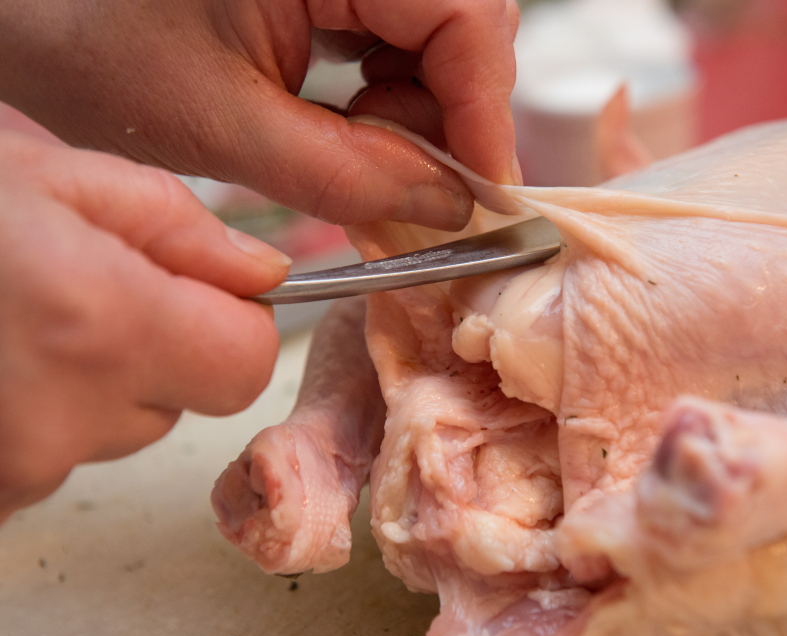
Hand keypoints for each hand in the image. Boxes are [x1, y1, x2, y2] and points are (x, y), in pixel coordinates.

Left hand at [0, 0, 519, 230]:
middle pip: (463, 21)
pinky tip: (352, 119)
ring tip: (363, 152)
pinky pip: (401, 25)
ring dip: (421, 107)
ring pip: (441, 29)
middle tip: (416, 188)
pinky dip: (392, 87)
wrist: (34, 9)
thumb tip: (448, 207)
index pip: (463, 15)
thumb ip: (349, 176)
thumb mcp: (225, 127)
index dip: (483, 113)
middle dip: (449, 116)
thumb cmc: (95, 44)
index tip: (482, 193)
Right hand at [0, 131, 288, 520]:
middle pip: (182, 400)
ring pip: (115, 428)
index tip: (200, 291)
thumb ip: (180, 227)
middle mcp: (57, 419)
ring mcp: (10, 469)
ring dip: (91, 378)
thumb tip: (261, 274)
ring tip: (15, 318)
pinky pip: (52, 454)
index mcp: (97, 325)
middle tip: (77, 285)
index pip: (245, 364)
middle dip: (158, 345)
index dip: (231, 323)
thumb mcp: (54, 172)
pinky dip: (37, 410)